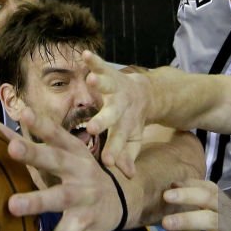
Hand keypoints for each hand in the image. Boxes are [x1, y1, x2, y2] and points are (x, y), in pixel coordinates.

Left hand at [0, 108, 127, 230]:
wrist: (121, 202)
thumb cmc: (80, 174)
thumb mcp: (63, 155)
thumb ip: (30, 142)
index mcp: (73, 151)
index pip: (56, 134)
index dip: (40, 123)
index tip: (22, 112)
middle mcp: (80, 170)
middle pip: (56, 160)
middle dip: (34, 153)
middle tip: (12, 148)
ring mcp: (83, 197)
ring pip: (59, 198)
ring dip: (37, 201)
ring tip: (12, 206)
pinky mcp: (83, 222)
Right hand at [84, 51, 148, 177]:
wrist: (146, 94)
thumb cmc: (132, 121)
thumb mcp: (132, 140)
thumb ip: (127, 156)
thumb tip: (128, 176)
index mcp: (123, 127)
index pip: (117, 142)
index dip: (113, 152)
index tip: (107, 162)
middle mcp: (119, 108)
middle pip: (111, 116)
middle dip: (102, 121)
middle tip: (94, 128)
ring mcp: (115, 90)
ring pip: (107, 87)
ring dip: (100, 84)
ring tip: (93, 80)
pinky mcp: (110, 74)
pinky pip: (101, 65)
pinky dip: (93, 60)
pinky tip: (85, 54)